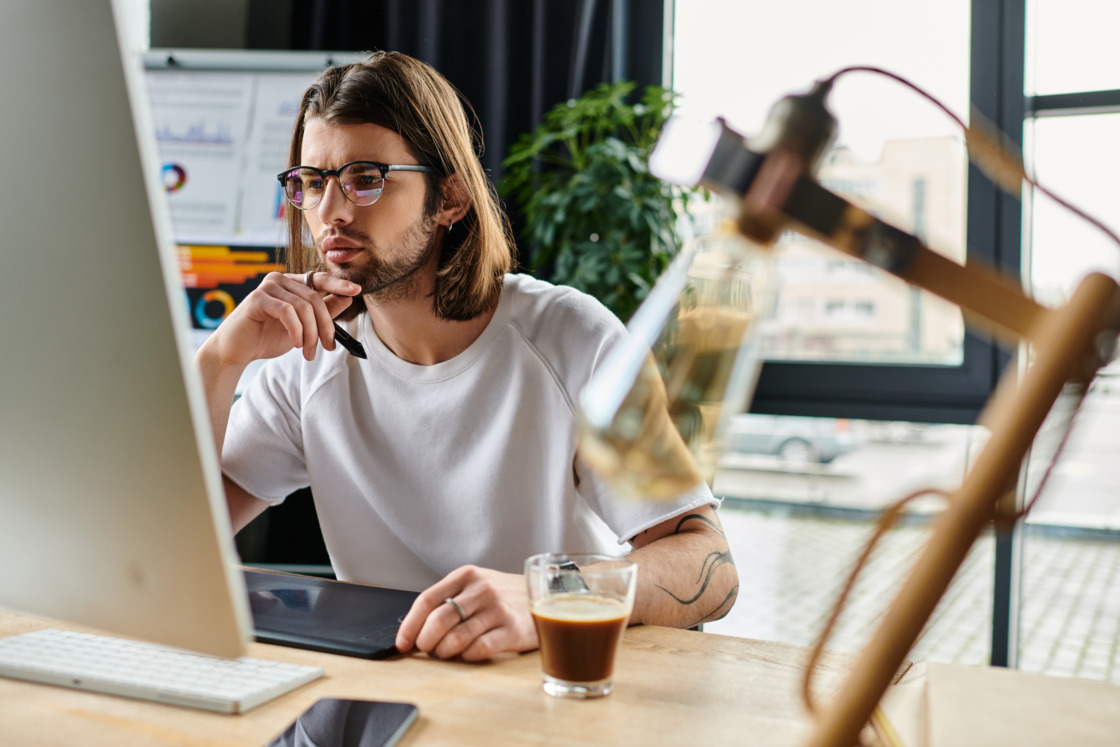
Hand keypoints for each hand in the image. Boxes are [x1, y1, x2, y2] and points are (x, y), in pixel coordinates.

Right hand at [202, 272, 360, 366]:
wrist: (237, 350)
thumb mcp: (303, 326)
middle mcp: (279, 280)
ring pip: (304, 306)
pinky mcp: (257, 298)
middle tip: (328, 347)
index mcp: (291, 284)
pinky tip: (295, 343)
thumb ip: (322, 311)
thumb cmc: (268, 337)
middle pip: (315, 297)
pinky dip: (296, 330)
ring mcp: (267, 286)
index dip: (339, 284)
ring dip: (311, 333)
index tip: (357, 291)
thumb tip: (347, 298)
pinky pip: (287, 311)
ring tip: (309, 352)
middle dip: (325, 325)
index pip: (319, 279)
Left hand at [395, 565, 538, 661]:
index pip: (427, 600)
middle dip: (426, 642)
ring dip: (444, 652)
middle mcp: (481, 590)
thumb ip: (450, 599)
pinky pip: (479, 649)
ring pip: (456, 638)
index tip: (403, 643)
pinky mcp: (513, 630)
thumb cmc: (503, 595)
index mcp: (466, 576)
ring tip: (447, 653)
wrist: (546, 596)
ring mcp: (498, 609)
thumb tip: (416, 629)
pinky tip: (468, 654)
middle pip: (439, 621)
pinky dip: (467, 657)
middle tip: (427, 650)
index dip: (410, 625)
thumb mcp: (476, 584)